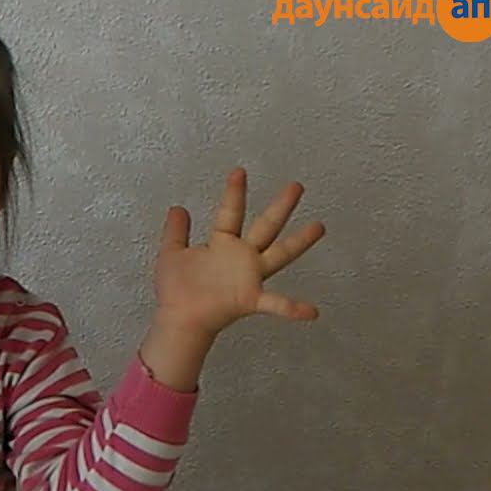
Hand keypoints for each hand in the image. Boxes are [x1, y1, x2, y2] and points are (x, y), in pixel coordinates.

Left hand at [152, 167, 325, 335]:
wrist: (177, 319)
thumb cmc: (176, 290)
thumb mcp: (171, 254)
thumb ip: (176, 231)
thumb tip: (178, 208)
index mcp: (222, 243)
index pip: (230, 212)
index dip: (234, 192)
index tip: (239, 171)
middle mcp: (241, 257)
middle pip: (265, 226)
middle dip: (280, 207)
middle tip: (296, 186)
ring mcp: (248, 277)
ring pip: (279, 254)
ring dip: (300, 242)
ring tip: (319, 226)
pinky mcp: (249, 299)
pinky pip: (276, 304)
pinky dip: (293, 308)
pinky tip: (312, 313)